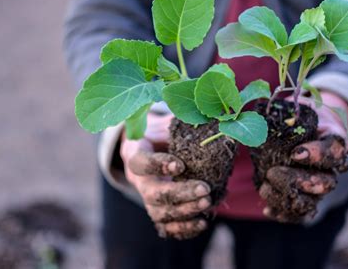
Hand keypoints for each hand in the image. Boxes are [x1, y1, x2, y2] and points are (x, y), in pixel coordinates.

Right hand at [120, 113, 211, 238]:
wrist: (150, 148)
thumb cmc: (161, 132)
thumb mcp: (166, 122)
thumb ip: (181, 122)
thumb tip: (211, 118)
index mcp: (136, 153)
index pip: (141, 162)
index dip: (158, 165)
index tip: (180, 164)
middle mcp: (138, 180)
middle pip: (152, 194)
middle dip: (180, 193)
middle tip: (204, 189)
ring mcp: (146, 198)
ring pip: (159, 213)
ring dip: (184, 212)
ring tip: (207, 203)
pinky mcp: (157, 211)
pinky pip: (166, 227)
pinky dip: (183, 229)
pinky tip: (203, 222)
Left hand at [260, 92, 347, 221]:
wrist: (306, 130)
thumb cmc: (299, 117)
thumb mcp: (294, 109)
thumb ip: (281, 113)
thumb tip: (248, 118)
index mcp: (334, 140)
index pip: (335, 151)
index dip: (318, 155)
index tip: (295, 153)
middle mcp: (333, 168)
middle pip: (326, 183)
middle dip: (297, 181)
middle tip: (272, 172)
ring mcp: (320, 186)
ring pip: (313, 202)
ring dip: (286, 198)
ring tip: (264, 187)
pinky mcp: (308, 198)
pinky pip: (301, 215)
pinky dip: (284, 214)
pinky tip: (268, 209)